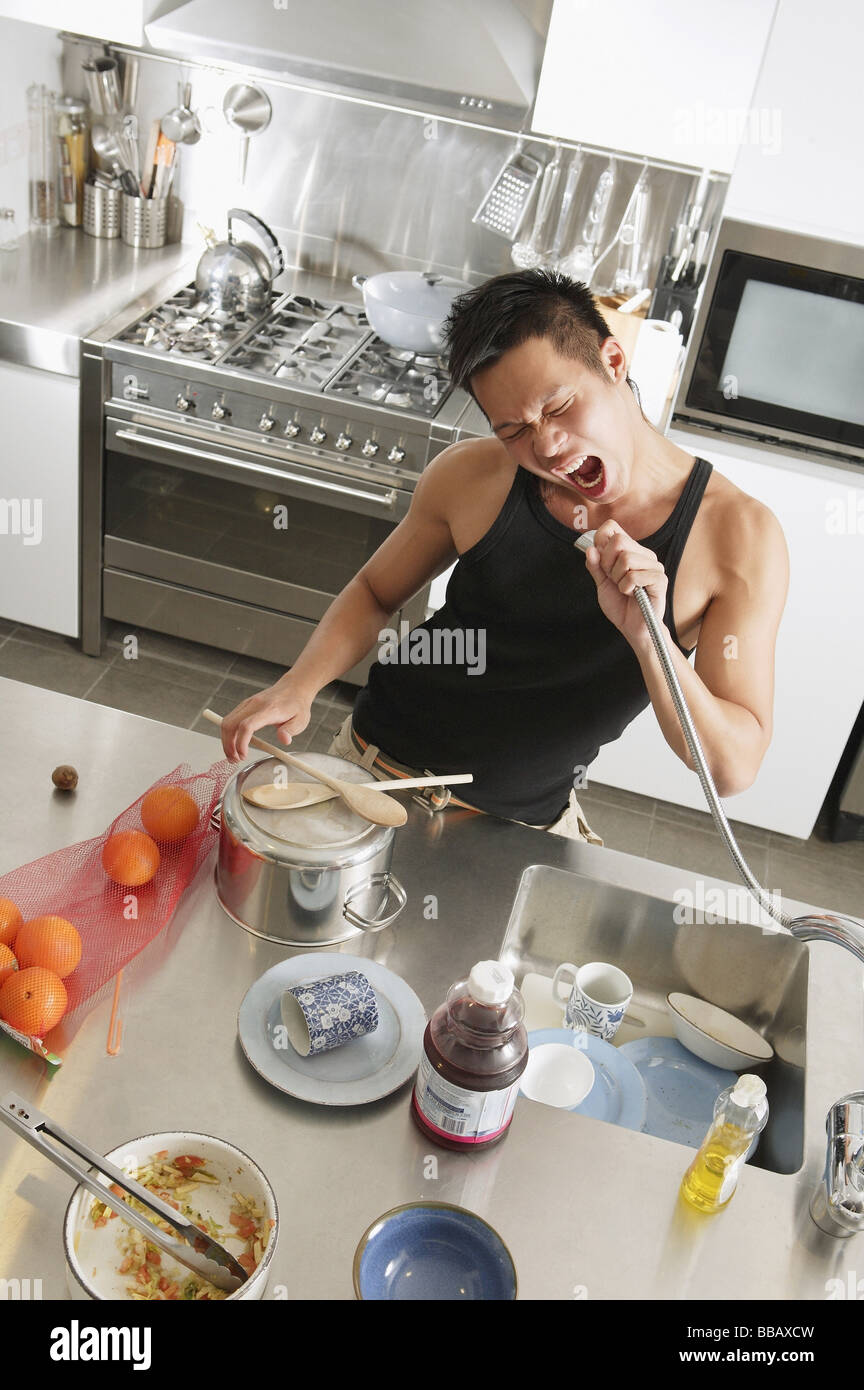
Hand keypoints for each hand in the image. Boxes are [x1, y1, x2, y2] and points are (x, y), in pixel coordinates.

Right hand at [219, 676, 314, 760]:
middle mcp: (254, 704)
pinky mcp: (244, 705)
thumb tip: (284, 741)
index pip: (247, 725)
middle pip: (231, 724)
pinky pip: (230, 719)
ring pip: (227, 722)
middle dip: (228, 745)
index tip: (243, 755)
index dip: (241, 742)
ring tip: (234, 755)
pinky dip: (229, 733)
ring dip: (226, 740)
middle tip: (235, 760)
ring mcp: (247, 703)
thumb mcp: (300, 720)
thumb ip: (291, 731)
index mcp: (269, 710)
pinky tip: (235, 743)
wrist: (294, 687)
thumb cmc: (297, 705)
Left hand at [583, 520, 667, 647]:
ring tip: (624, 588)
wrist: (633, 628)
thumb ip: (595, 566)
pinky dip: (626, 587)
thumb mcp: (601, 584)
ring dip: (617, 578)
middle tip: (613, 579)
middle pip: (618, 540)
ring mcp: (654, 566)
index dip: (601, 542)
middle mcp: (643, 554)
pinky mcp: (660, 579)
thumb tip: (591, 548)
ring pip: (626, 558)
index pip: (612, 527)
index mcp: (630, 550)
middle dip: (607, 563)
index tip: (602, 563)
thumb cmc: (620, 606)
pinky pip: (635, 575)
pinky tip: (631, 594)